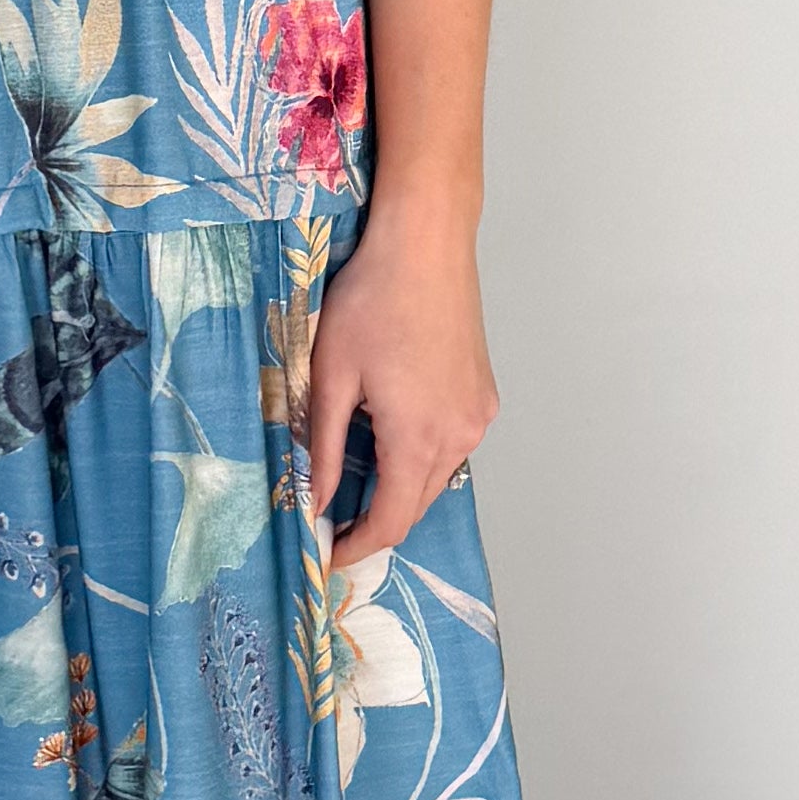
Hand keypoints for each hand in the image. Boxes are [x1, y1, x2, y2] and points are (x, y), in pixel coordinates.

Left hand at [307, 182, 495, 569]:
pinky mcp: (483, 395)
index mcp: (418, 437)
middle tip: (331, 519)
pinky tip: (389, 430)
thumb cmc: (372, 299)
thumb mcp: (330, 376)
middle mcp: (459, 435)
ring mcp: (478, 415)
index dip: (357, 547)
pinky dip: (419, 455)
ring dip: (398, 486)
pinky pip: (451, 445)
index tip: (326, 556)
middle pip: (417, 504)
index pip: (392, 522)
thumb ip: (321, 447)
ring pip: (436, 476)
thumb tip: (315, 502)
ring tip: (355, 473)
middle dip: (376, 520)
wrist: (426, 243)